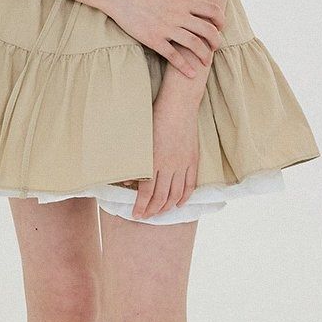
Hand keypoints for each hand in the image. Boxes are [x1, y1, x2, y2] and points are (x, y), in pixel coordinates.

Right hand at [105, 0, 224, 79]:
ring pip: (194, 44)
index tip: (220, 26)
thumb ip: (179, 2)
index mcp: (182, 1)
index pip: (211, 9)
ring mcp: (166, 28)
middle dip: (216, 41)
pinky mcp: (153, 39)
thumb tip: (189, 8)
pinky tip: (191, 74)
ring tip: (206, 62)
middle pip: (207, 29)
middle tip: (215, 47)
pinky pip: (173, 56)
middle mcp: (177, 14)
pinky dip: (185, 67)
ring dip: (204, 55)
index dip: (220, 19)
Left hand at [132, 95, 201, 217]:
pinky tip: (179, 204)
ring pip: (176, 194)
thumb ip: (135, 162)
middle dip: (152, 210)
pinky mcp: (192, 160)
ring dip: (167, 206)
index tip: (136, 214)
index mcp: (153, 161)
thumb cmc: (155, 118)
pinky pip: (190, 184)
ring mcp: (182, 163)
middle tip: (146, 217)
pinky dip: (185, 197)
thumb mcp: (140, 139)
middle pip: (161, 196)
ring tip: (160, 213)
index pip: (146, 193)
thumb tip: (128, 182)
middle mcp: (168, 165)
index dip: (141, 207)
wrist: (178, 105)